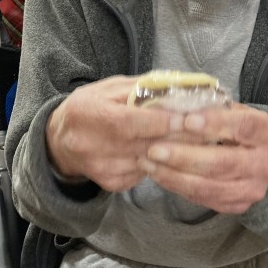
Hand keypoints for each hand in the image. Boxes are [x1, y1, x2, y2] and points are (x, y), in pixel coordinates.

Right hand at [46, 76, 193, 191]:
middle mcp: (92, 145)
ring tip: (200, 140)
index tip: (188, 117)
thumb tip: (177, 85)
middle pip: (144, 145)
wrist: (60, 141)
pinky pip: (145, 173)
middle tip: (207, 129)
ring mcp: (103, 168)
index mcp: (89, 114)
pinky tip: (173, 152)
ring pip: (150, 162)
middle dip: (179, 137)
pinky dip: (162, 162)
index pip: (129, 122)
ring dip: (177, 152)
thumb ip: (140, 87)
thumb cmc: (90, 107)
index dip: (160, 122)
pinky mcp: (112, 183)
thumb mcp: (108, 88)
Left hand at [139, 104, 267, 213]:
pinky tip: (157, 172)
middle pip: (224, 162)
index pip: (244, 126)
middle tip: (154, 147)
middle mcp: (267, 165)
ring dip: (173, 174)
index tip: (187, 119)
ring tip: (147, 161)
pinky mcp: (236, 206)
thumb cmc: (237, 127)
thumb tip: (174, 102)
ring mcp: (253, 189)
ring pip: (209, 185)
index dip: (216, 123)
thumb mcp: (233, 110)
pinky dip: (175, 185)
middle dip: (185, 155)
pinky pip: (202, 198)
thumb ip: (211, 106)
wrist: (257, 159)